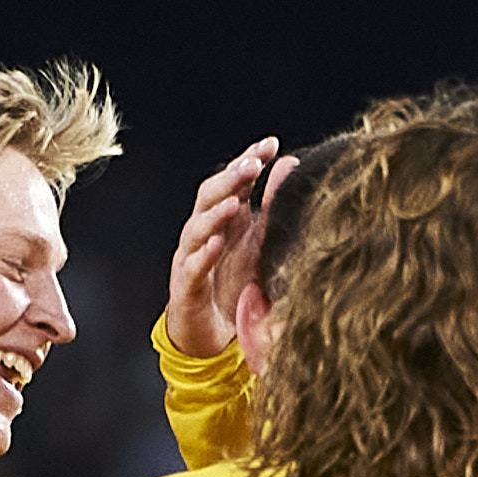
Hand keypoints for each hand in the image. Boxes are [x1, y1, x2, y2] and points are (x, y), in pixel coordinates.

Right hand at [165, 137, 293, 356]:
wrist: (211, 331)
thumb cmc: (232, 284)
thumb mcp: (259, 243)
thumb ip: (271, 207)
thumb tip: (291, 164)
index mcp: (223, 219)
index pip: (231, 181)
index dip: (248, 160)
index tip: (272, 144)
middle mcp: (204, 232)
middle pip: (210, 196)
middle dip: (230, 178)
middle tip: (253, 164)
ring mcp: (191, 257)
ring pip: (197, 228)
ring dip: (216, 213)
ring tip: (235, 202)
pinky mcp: (187, 286)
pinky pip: (193, 267)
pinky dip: (204, 255)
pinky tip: (217, 245)